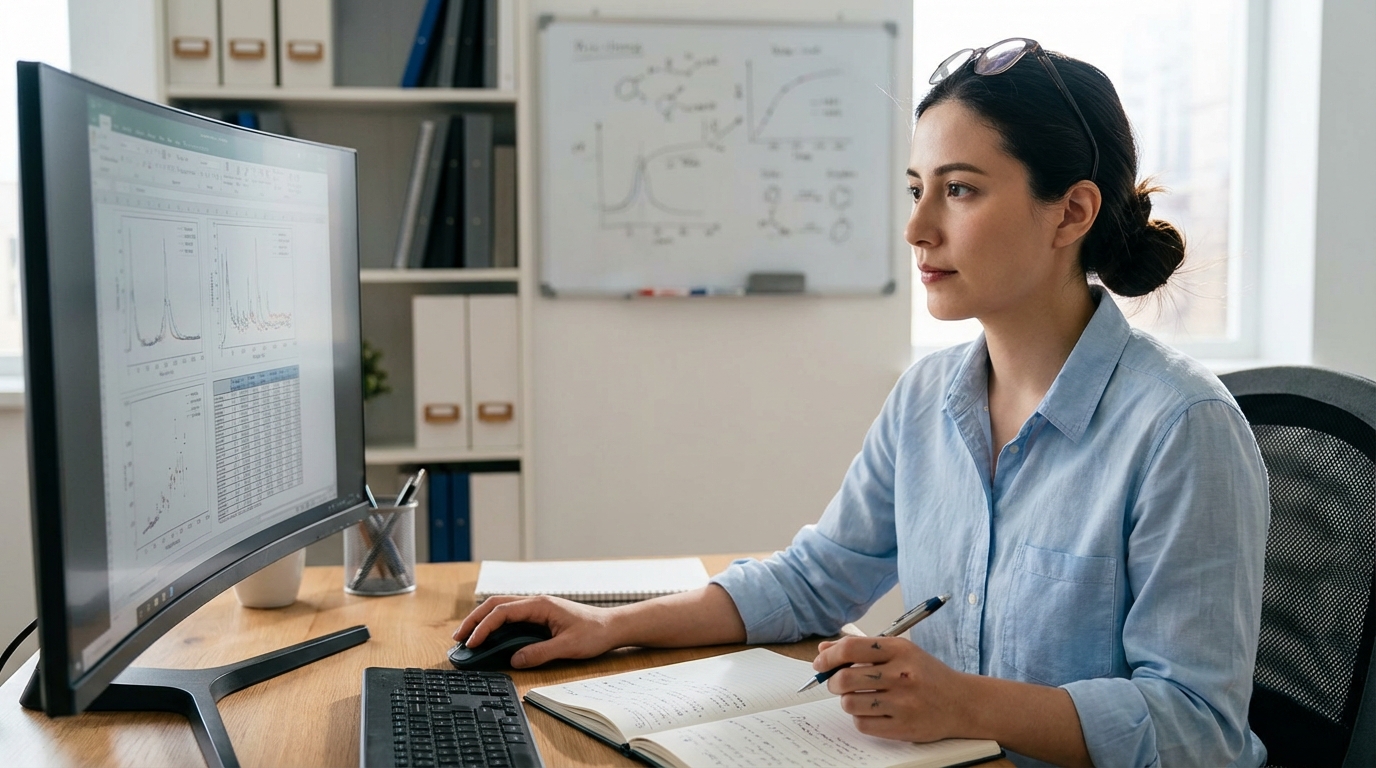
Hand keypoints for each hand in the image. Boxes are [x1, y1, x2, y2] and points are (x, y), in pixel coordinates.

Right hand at [453, 595, 620, 668]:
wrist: (613, 626)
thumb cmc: (595, 632)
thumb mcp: (568, 646)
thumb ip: (540, 653)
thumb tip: (515, 660)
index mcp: (541, 605)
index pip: (503, 612)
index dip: (483, 627)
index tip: (471, 643)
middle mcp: (536, 602)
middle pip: (496, 605)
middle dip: (474, 620)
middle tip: (458, 638)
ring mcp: (537, 608)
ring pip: (502, 609)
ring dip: (483, 621)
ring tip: (468, 638)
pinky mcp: (540, 616)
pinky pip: (512, 617)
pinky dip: (496, 625)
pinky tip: (489, 637)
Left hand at [812, 635, 968, 742]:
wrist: (961, 702)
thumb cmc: (926, 674)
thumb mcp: (900, 652)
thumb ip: (862, 649)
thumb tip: (824, 650)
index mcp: (899, 650)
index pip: (850, 649)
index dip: (828, 656)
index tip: (820, 663)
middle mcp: (901, 674)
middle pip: (844, 678)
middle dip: (832, 682)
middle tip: (837, 683)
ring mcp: (903, 703)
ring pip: (849, 703)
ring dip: (847, 701)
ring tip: (859, 697)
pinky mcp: (903, 727)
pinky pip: (862, 724)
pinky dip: (860, 718)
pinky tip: (872, 711)